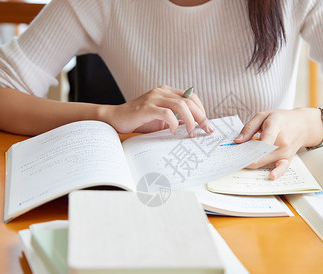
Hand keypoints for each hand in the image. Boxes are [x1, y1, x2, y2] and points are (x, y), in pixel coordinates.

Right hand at [99, 85, 213, 135]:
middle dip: (201, 117)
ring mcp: (153, 98)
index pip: (191, 96)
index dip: (202, 110)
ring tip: (191, 132)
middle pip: (189, 101)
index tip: (207, 124)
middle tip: (207, 130)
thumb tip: (195, 128)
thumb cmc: (139, 120)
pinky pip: (166, 113)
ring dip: (190, 120)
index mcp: (167, 92)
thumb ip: (176, 119)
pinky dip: (173, 123)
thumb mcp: (161, 119)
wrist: (115, 119)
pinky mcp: (146, 108)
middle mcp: (161, 92)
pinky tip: (173, 131)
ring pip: (181, 105)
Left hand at [234, 108, 322, 179]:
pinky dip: (277, 172)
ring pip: (266, 162)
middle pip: (261, 154)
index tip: (239, 152)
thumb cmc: (281, 119)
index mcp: (275, 126)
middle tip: (234, 158)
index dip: (251, 147)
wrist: (303, 124)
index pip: (264, 138)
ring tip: (241, 163)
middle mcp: (282, 141)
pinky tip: (271, 176)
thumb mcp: (263, 115)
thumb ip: (249, 127)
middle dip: (246, 158)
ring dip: (253, 163)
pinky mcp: (288, 158)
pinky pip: (282, 168)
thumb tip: (238, 141)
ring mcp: (286, 151)